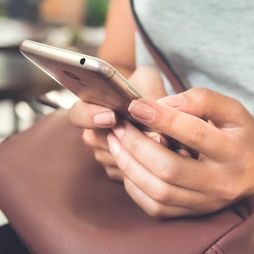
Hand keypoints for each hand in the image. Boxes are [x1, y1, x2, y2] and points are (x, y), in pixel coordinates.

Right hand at [68, 66, 167, 180]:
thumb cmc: (145, 88)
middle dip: (129, 140)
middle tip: (155, 136)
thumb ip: (145, 89)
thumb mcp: (146, 79)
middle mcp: (95, 136)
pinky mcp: (122, 175)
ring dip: (145, 154)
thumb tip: (152, 107)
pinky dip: (152, 165)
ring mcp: (107, 157)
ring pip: (121, 160)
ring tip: (171, 144)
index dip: (90, 115)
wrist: (153, 107)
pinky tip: (175, 156)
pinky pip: (132, 174)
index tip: (111, 116)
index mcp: (91, 109)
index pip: (78, 115)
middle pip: (105, 142)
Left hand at [106, 88, 253, 216]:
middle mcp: (220, 181)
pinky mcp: (194, 213)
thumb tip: (163, 104)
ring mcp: (207, 202)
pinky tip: (127, 167)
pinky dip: (135, 188)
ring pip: (160, 192)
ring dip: (130, 167)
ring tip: (115, 144)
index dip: (161, 118)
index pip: (194, 133)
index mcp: (233, 151)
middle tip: (118, 127)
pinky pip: (157, 208)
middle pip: (170, 168)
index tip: (134, 105)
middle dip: (137, 146)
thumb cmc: (241, 134)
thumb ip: (202, 100)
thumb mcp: (233, 109)